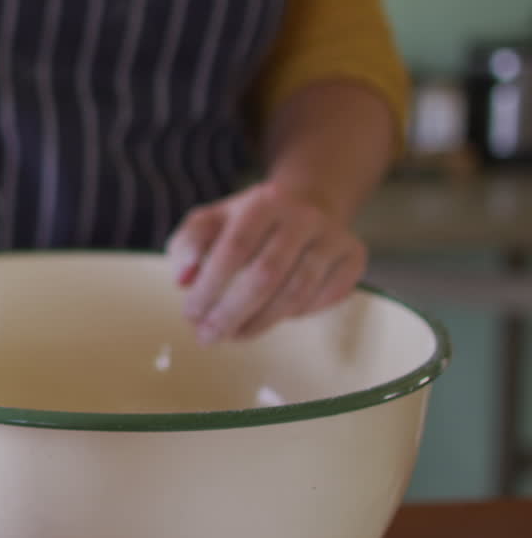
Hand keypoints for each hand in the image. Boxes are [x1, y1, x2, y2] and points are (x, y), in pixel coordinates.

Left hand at [165, 181, 366, 343]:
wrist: (309, 201)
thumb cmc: (248, 220)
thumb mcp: (211, 220)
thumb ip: (187, 245)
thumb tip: (182, 280)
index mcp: (264, 202)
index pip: (234, 249)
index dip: (210, 287)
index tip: (190, 315)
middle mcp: (304, 217)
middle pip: (266, 275)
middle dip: (232, 313)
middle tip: (207, 337)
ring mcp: (334, 237)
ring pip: (296, 293)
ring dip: (260, 322)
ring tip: (233, 335)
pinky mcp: (354, 257)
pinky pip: (324, 298)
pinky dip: (295, 315)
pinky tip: (270, 319)